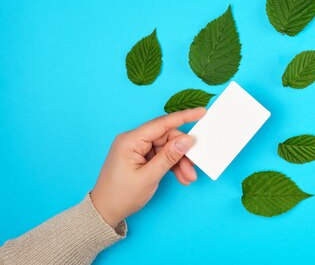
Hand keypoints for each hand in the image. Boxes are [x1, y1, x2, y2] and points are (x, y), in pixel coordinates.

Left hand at [91, 107, 205, 226]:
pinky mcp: (141, 156)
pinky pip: (162, 155)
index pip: (162, 123)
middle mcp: (134, 140)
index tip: (201, 112)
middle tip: (193, 168)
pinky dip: (172, 165)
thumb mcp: (148, 177)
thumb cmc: (120, 196)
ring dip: (179, 162)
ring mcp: (137, 148)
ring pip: (167, 148)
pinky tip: (181, 176)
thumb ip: (169, 156)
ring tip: (188, 177)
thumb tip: (187, 140)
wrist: (104, 212)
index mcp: (131, 140)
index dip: (184, 117)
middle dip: (182, 153)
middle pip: (167, 138)